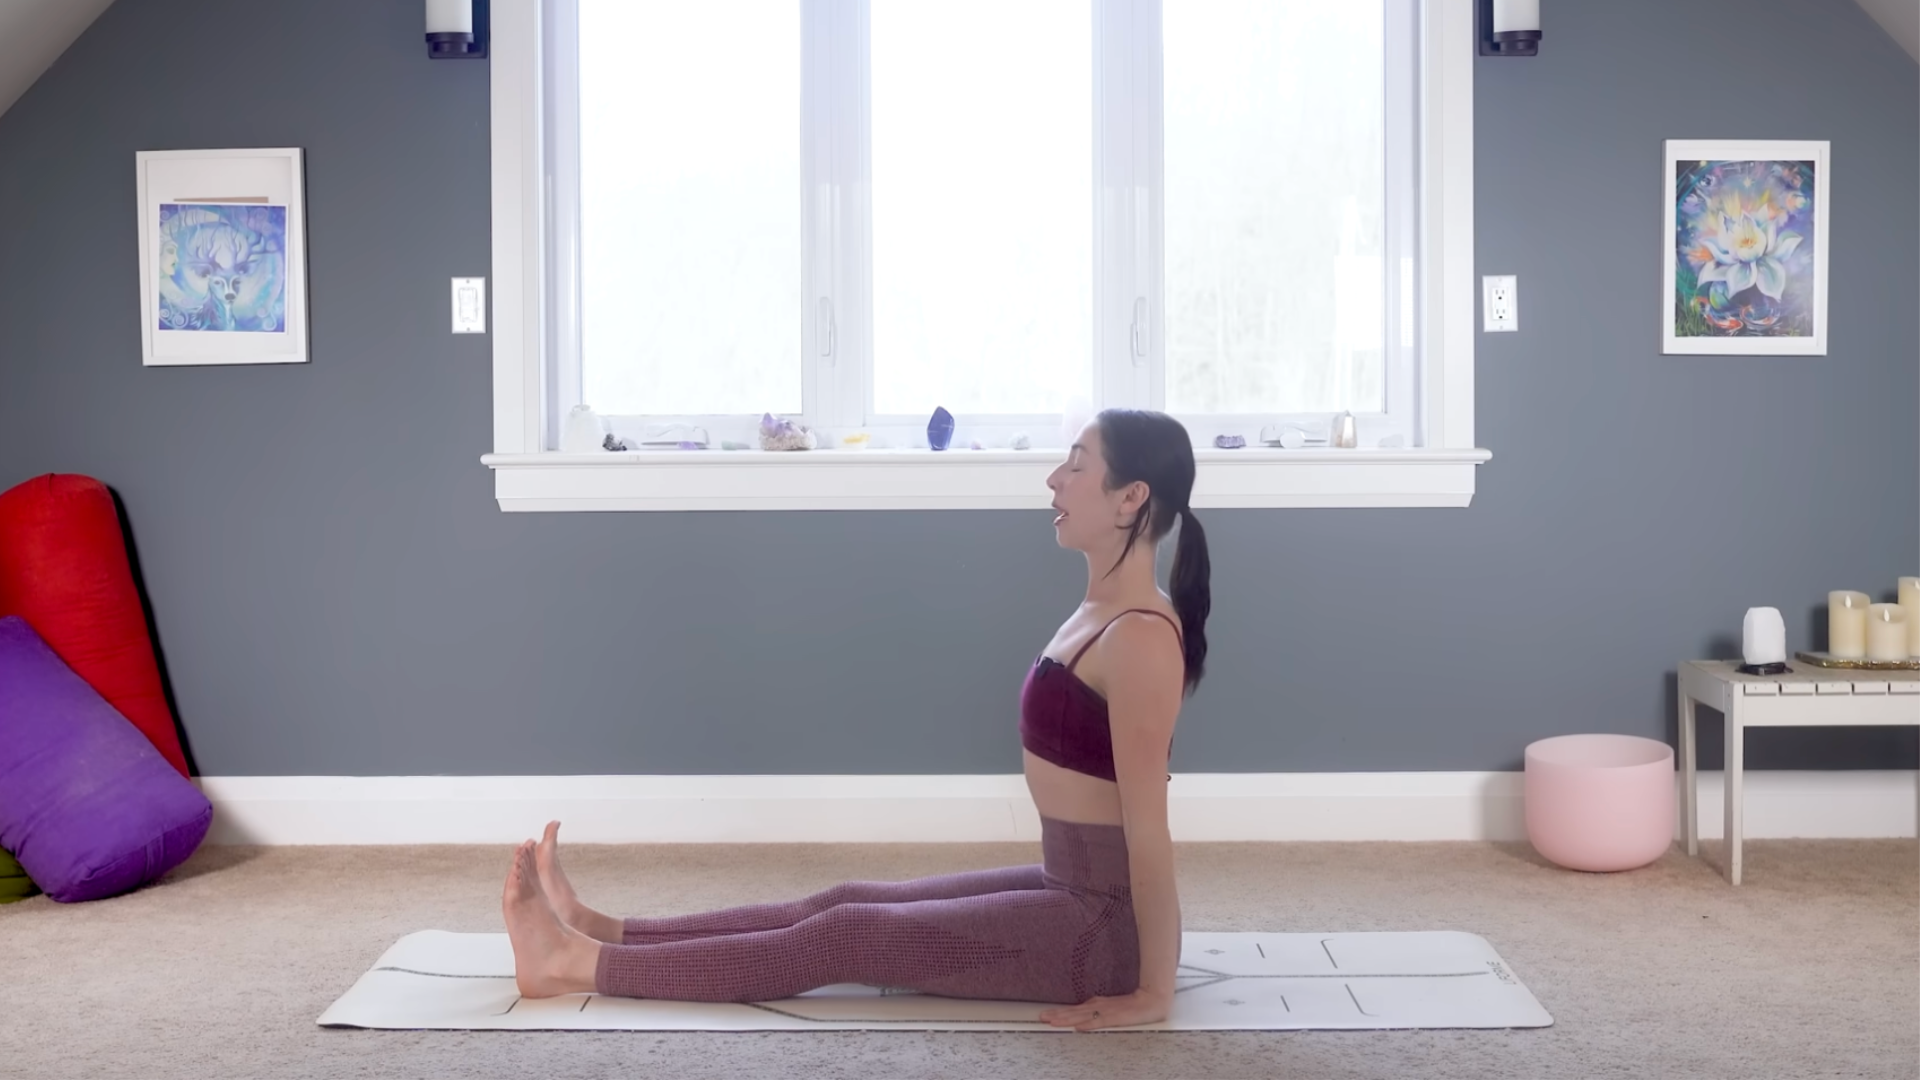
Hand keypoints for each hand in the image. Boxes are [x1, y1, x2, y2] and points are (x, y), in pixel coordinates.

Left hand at [1038, 988, 1171, 1030]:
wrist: (1151, 999)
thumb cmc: (1132, 1005)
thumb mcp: (1110, 1007)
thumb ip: (1097, 1009)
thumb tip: (1082, 1016)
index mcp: (1096, 1004)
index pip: (1073, 1010)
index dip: (1058, 1013)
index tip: (1044, 1015)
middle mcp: (1098, 1007)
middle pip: (1074, 1012)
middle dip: (1057, 1015)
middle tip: (1041, 1017)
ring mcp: (1106, 1012)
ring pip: (1082, 1016)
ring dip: (1067, 1019)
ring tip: (1053, 1021)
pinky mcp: (1116, 1018)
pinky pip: (1100, 1022)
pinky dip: (1089, 1025)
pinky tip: (1079, 1027)